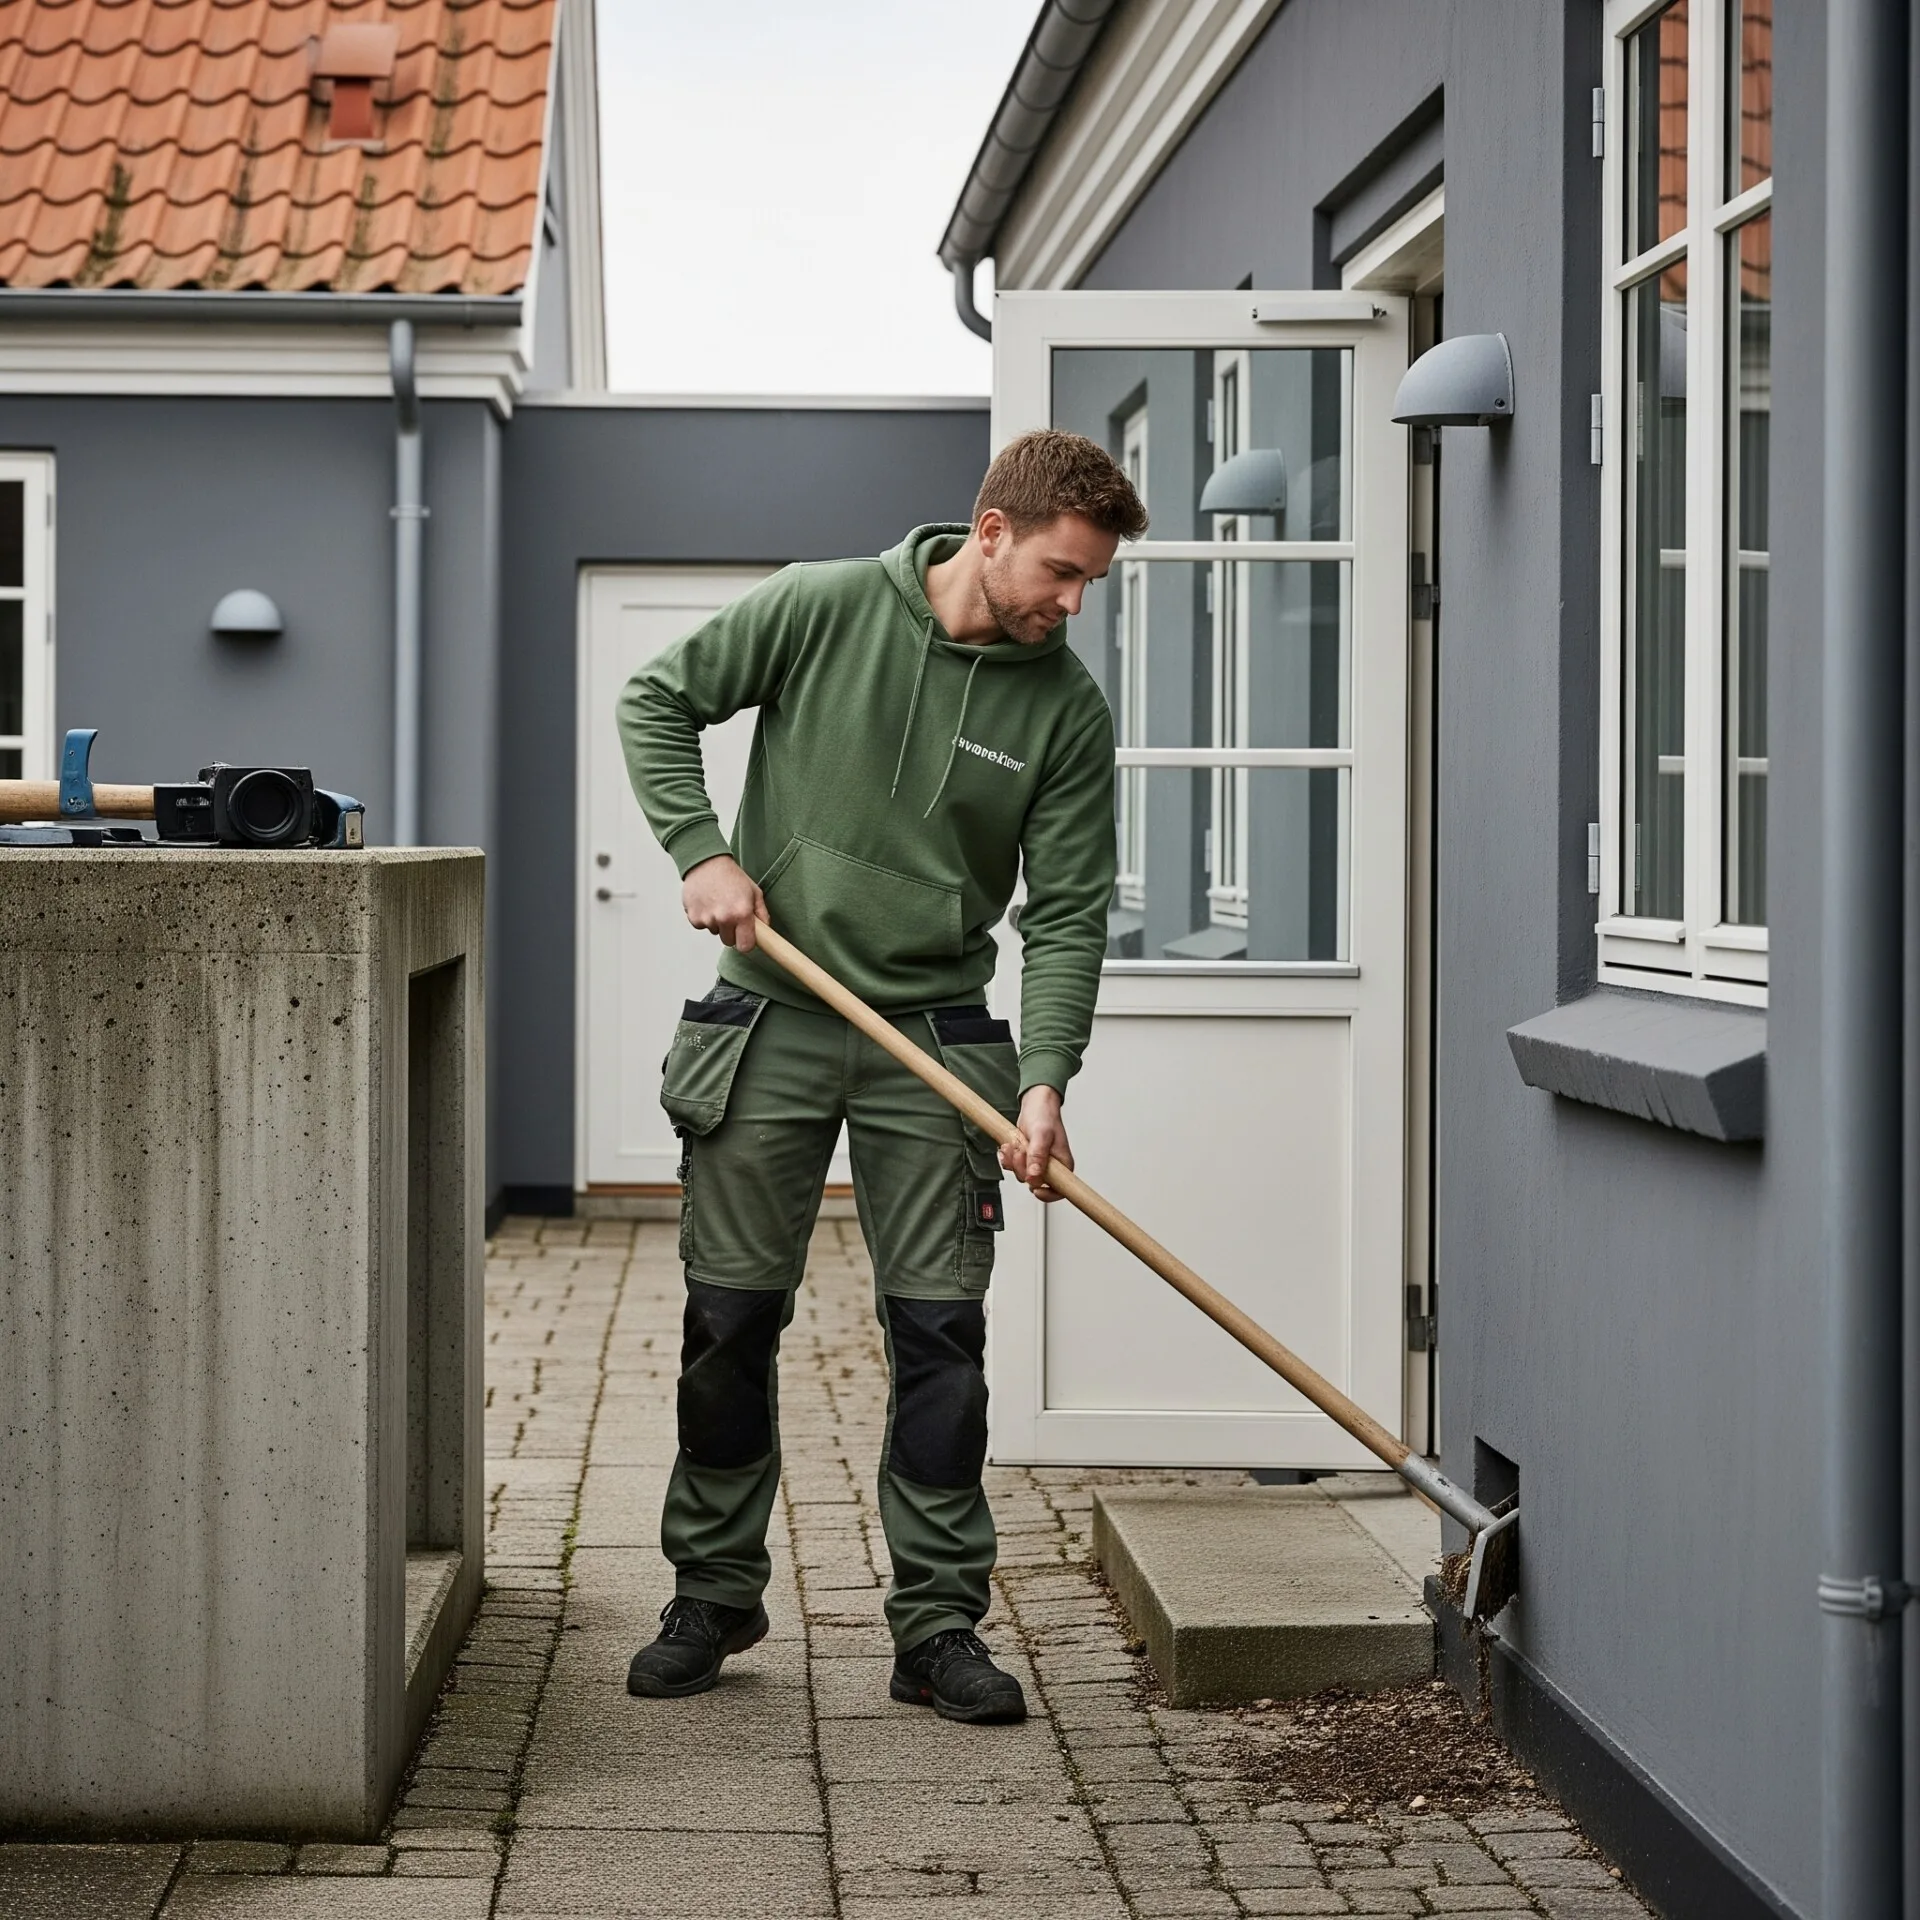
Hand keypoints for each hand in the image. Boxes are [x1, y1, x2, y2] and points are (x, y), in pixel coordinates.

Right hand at [682, 854, 767, 950]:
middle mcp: (724, 918)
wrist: (706, 862)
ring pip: (715, 932)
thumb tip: (766, 930)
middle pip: (729, 942)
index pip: (745, 946)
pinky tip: (707, 903)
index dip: (746, 942)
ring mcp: (707, 918)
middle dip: (731, 932)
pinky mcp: (693, 917)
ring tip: (718, 904)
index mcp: (742, 913)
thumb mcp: (754, 891)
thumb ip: (762, 913)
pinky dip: (703, 917)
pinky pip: (701, 925)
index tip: (745, 937)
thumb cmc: (731, 876)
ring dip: (717, 923)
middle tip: (731, 914)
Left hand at [1001, 1086, 1071, 1201]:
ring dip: (1014, 1160)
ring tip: (1018, 1144)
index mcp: (1063, 1165)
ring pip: (1021, 1175)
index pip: (1061, 1190)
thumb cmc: (1044, 1116)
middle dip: (1023, 1167)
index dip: (1048, 1195)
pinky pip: (1013, 1167)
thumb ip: (1038, 1156)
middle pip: (1034, 1182)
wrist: (1034, 1105)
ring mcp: (1037, 1164)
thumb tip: (1035, 1177)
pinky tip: (1009, 1146)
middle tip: (1023, 1150)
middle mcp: (1051, 1167)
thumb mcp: (1042, 1135)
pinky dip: (1007, 1158)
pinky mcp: (1026, 1160)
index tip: (1035, 1188)